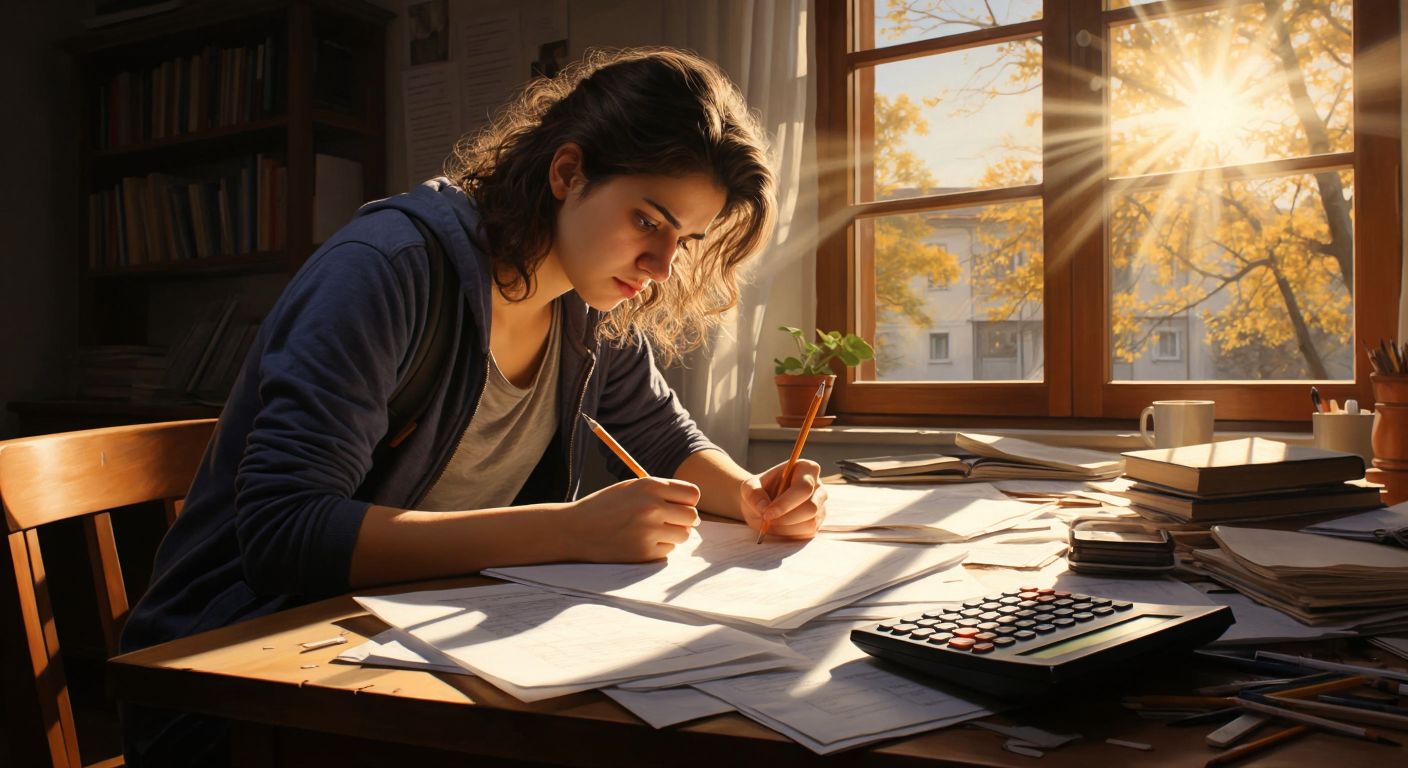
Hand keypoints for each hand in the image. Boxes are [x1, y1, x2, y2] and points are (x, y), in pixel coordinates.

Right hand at [565, 477, 699, 561]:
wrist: (575, 530)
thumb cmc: (604, 506)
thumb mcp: (630, 487)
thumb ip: (660, 491)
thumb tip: (691, 505)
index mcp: (650, 486)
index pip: (692, 494)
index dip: (688, 501)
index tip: (679, 505)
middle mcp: (652, 507)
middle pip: (692, 516)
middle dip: (683, 520)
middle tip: (668, 521)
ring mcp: (649, 531)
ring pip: (683, 535)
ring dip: (673, 534)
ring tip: (651, 531)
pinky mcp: (644, 553)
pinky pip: (668, 550)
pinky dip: (659, 547)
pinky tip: (640, 542)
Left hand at [739, 460, 826, 538]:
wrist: (762, 504)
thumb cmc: (759, 491)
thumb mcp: (749, 487)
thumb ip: (753, 494)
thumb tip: (764, 508)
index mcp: (806, 468)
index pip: (803, 488)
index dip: (785, 504)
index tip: (767, 514)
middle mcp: (818, 486)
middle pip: (811, 507)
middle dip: (785, 518)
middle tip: (766, 521)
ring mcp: (821, 505)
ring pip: (810, 522)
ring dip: (786, 527)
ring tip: (770, 522)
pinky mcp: (818, 522)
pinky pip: (808, 533)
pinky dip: (790, 534)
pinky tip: (779, 527)